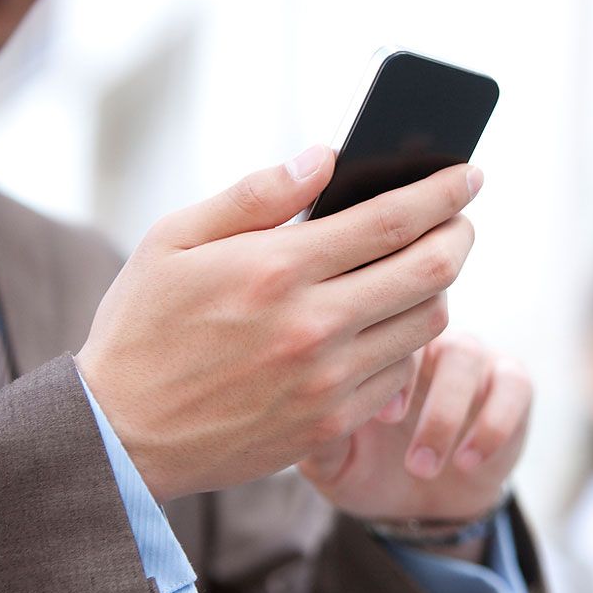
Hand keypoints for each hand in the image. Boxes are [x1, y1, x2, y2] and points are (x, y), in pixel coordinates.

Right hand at [75, 145, 483, 501]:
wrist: (122, 434)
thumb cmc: (144, 328)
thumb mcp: (175, 241)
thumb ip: (256, 194)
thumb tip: (325, 157)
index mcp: (277, 268)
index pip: (392, 218)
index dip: (443, 192)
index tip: (470, 174)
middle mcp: (314, 325)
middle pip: (430, 270)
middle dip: (460, 235)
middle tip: (463, 220)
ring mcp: (328, 380)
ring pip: (427, 323)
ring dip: (438, 289)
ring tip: (423, 270)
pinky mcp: (332, 422)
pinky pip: (400, 372)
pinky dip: (408, 341)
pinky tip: (389, 324)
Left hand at [298, 332, 531, 520]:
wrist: (417, 506)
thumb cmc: (363, 468)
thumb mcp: (329, 461)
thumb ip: (317, 436)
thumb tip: (304, 416)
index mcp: (374, 341)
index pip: (374, 317)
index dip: (376, 358)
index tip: (373, 416)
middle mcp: (423, 338)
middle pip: (423, 323)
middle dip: (407, 381)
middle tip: (390, 434)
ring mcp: (470, 357)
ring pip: (467, 352)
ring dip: (446, 412)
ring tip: (422, 466)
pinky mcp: (511, 384)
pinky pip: (515, 385)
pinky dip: (494, 424)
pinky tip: (467, 462)